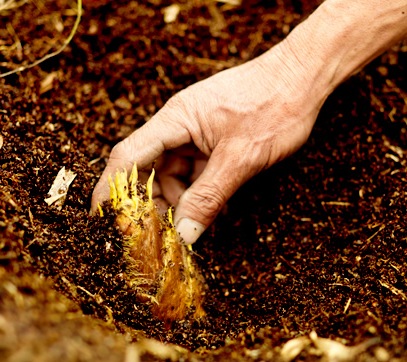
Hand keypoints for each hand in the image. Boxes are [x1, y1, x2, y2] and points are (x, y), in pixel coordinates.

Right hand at [91, 41, 324, 243]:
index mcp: (175, 121)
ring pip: (174, 177)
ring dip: (184, 203)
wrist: (305, 78)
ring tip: (205, 224)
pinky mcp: (213, 142)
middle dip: (153, 206)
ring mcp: (196, 134)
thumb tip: (183, 234)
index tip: (101, 220)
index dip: (110, 190)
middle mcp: (179, 127)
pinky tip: (221, 210)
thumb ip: (209, 196)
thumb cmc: (275, 105)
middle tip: (163, 237)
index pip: (127, 157)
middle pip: (149, 172)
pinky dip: (203, 194)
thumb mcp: (242, 158)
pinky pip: (197, 174)